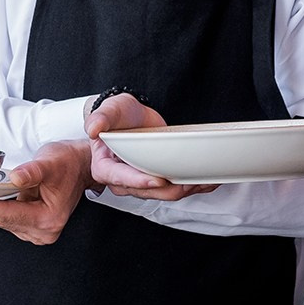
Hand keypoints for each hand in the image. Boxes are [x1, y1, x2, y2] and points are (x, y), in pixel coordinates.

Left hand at [0, 140, 93, 244]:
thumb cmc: (68, 162)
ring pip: (3, 221)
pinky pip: (8, 219)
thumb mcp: (49, 161)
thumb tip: (17, 178)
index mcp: (48, 218)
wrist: (81, 166)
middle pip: (1, 221)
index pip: (6, 215)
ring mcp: (39, 232)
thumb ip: (32, 171)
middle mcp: (44, 231)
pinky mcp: (34, 228)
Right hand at [84, 92, 212, 201]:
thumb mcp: (109, 111)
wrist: (128, 119)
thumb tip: (94, 128)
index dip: (141, 180)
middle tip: (193, 180)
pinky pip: (174, 189)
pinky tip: (209, 181)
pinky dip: (192, 187)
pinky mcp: (156, 180)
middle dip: (172, 188)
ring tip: (207, 181)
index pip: (122, 178)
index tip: (159, 179)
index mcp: (105, 167)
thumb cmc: (117, 116)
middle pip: (148, 191)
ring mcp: (141, 183)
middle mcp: (123, 181)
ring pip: (164, 194)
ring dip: (186, 189)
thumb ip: (101, 118)